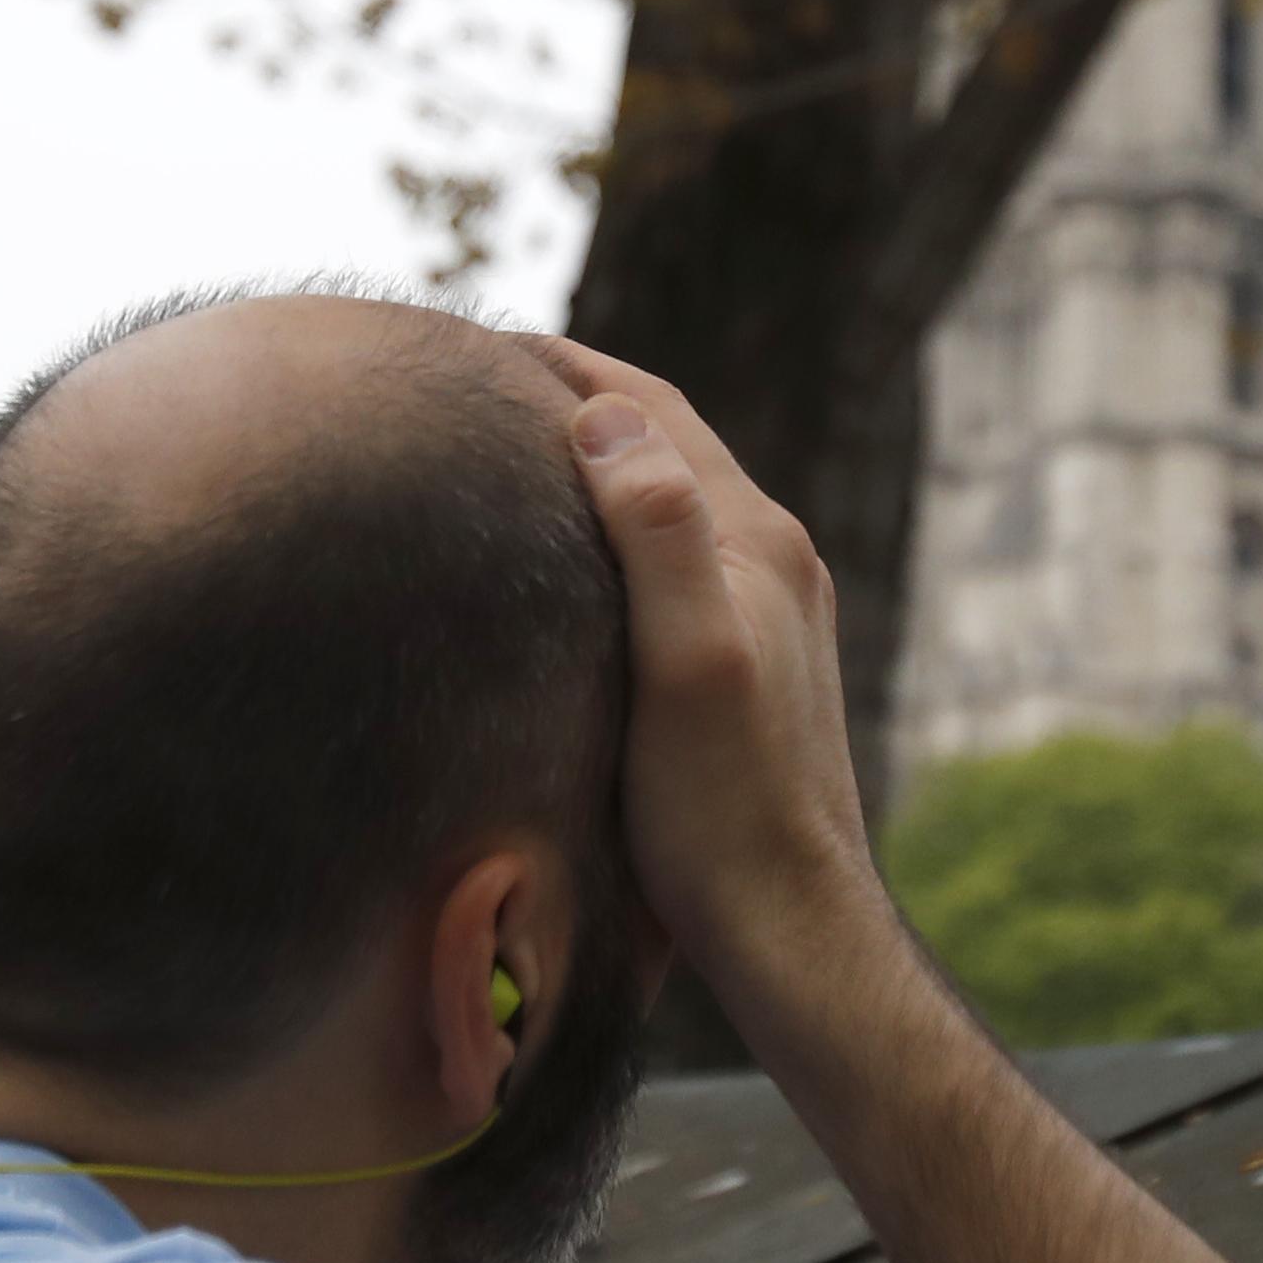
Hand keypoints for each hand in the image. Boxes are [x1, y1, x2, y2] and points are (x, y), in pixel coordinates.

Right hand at [529, 338, 893, 1000]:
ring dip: (597, 459)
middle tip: (473, 375)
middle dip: (576, 396)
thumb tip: (607, 417)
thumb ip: (660, 532)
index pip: (652, 410)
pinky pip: (676, 555)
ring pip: (671, 499)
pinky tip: (571, 560)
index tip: (473, 339)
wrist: (790, 923)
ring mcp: (768, 611)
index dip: (566, 365)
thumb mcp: (686, 660)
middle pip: (666, 441)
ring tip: (508, 446)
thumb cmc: (725, 809)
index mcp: (758, 542)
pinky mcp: (752, 661)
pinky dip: (616, 524)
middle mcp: (774, 561)